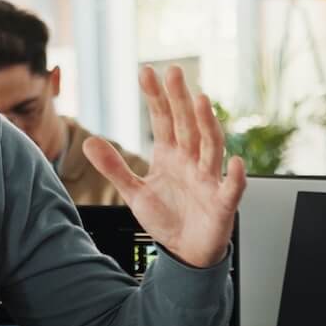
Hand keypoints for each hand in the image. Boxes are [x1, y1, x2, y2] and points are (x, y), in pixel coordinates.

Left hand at [85, 66, 245, 267]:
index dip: (156, 97)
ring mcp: (208, 179)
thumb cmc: (166, 219)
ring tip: (201, 101)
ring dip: (207, 124)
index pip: (163, 120)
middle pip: (187, 124)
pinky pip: (230, 188)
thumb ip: (114, 167)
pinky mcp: (222, 203)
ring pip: (210, 146)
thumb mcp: (134, 192)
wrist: (186, 253)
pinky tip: (235, 162)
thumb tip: (89, 141)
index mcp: (170, 155)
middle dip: (180, 99)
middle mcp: (191, 161)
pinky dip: (235, 176)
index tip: (147, 72)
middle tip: (174, 71)